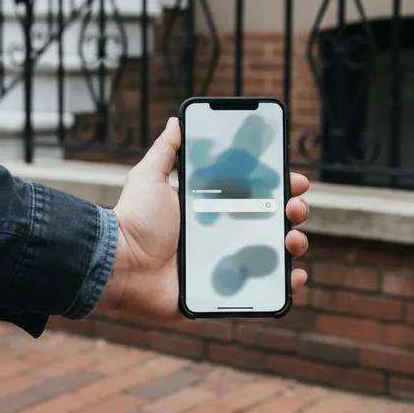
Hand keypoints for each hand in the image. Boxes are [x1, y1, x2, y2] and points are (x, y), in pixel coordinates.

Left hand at [99, 117, 309, 320]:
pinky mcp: (223, 292)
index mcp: (211, 209)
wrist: (119, 265)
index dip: (279, 187)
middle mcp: (222, 235)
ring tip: (292, 240)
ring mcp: (225, 265)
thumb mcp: (149, 178)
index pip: (255, 194)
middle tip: (294, 208)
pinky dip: (284, 286)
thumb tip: (175, 121)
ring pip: (273, 255)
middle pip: (271, 222)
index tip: (294, 180)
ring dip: (294, 244)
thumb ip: (166, 151)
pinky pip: (262, 291)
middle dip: (293, 213)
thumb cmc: (134, 221)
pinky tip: (294, 276)